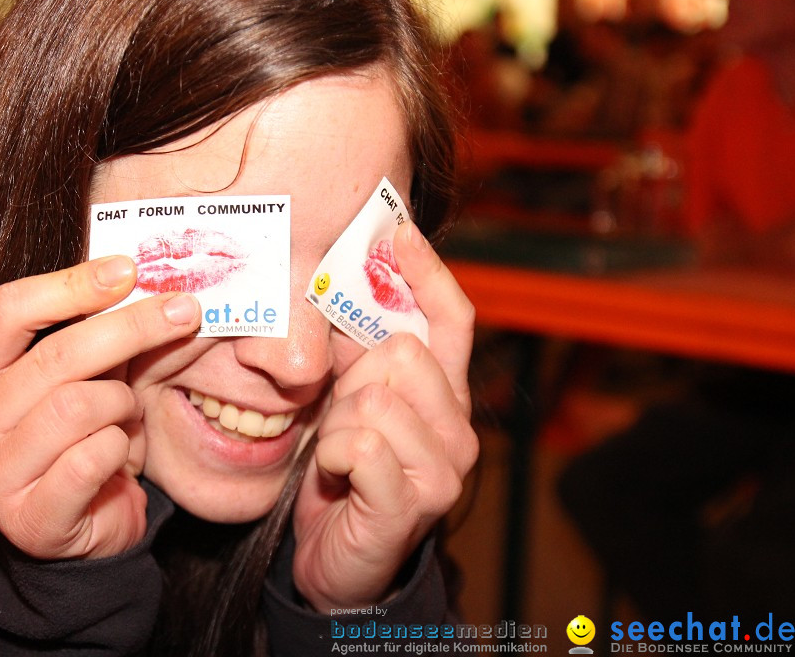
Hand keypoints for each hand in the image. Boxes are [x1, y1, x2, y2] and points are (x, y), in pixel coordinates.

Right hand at [0, 256, 199, 559]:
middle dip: (130, 328)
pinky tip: (121, 450)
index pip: (6, 310)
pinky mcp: (28, 518)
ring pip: (76, 407)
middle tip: (183, 312)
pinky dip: (119, 447)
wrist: (84, 523)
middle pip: (53, 356)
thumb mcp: (90, 373)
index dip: (70, 285)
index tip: (127, 269)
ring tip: (130, 411)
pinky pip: (89, 462)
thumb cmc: (81, 435)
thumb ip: (108, 332)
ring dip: (122, 402)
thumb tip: (154, 286)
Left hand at [292, 222, 477, 610]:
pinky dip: (335, 456)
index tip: (397, 232)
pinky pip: (361, 446)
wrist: (339, 563)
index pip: (452, 320)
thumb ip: (363, 358)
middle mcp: (459, 427)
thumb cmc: (347, 476)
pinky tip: (339, 477)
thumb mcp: (352, 406)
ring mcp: (444, 467)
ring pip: (375, 399)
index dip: (427, 273)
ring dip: (340, 424)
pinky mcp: (414, 502)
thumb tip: (345, 287)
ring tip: (342, 453)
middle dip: (353, 381)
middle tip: (344, 419)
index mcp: (446, 395)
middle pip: (401, 353)